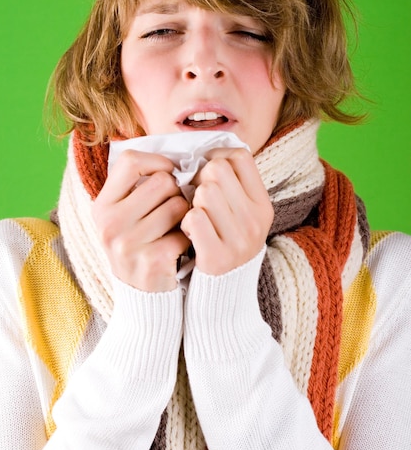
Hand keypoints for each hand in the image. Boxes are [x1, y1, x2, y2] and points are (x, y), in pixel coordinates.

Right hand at [92, 150, 189, 291]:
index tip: (168, 173)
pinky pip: (186, 230)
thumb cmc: (141, 244)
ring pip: (178, 205)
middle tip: (172, 209)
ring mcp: (128, 245)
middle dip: (176, 192)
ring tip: (175, 228)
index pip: (130, 161)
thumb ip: (139, 185)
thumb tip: (173, 151)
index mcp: (102, 206)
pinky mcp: (152, 262)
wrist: (143, 298)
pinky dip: (189, 238)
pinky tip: (179, 248)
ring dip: (185, 214)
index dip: (156, 161)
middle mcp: (109, 224)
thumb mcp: (126, 214)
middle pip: (162, 181)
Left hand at [181, 148, 272, 274]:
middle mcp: (256, 220)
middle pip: (217, 170)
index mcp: (263, 205)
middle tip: (197, 199)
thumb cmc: (224, 244)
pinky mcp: (218, 257)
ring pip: (204, 191)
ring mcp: (239, 240)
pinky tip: (190, 233)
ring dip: (192, 202)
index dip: (216, 157)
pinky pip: (194, 217)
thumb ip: (231, 186)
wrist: (223, 298)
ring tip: (196, 218)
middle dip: (200, 180)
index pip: (239, 156)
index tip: (206, 173)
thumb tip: (205, 152)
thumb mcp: (241, 216)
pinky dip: (186, 223)